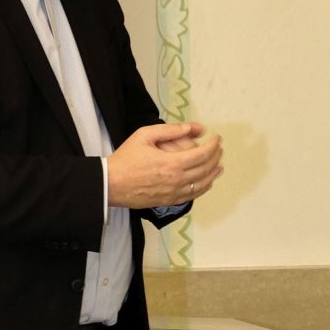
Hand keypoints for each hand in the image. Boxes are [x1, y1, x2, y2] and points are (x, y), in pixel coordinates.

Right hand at [107, 122, 222, 208]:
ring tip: (219, 166)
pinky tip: (205, 183)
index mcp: (172, 162)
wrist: (110, 184)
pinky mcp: (168, 202)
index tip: (217, 138)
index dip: (213, 145)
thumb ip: (170, 130)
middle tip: (219, 149)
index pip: (203, 154)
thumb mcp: (145, 135)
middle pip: (206, 169)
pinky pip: (192, 196)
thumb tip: (192, 128)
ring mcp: (173, 193)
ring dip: (213, 174)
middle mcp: (177, 180)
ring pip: (202, 184)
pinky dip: (203, 188)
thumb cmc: (126, 158)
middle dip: (216, 157)